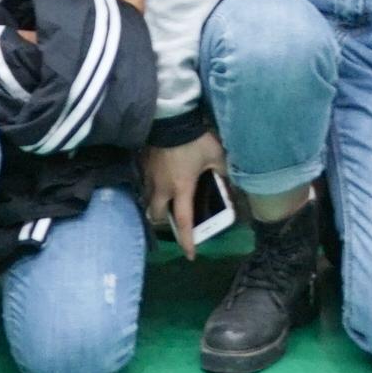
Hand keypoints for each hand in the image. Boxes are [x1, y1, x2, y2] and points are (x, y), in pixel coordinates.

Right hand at [147, 134, 229, 253]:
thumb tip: (228, 183)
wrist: (170, 117)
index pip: (183, 221)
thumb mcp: (216, 156)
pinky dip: (152, 189)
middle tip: (176, 220)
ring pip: (148, 200)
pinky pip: (145, 184)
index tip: (190, 255)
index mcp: (181, 188)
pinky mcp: (143, 165)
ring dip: (157, 206)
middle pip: (157, 216)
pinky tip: (161, 181)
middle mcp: (161, 188)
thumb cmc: (194, 139)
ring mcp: (149, 176)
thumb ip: (222, 172)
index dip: (187, 240)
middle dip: (164, 223)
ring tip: (168, 201)